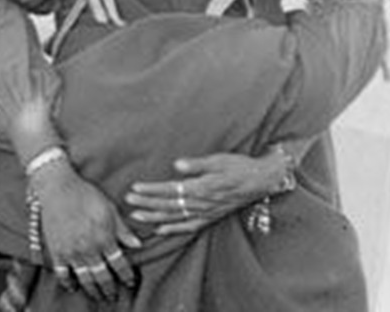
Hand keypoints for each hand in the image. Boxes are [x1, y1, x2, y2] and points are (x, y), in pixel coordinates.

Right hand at [30, 160, 140, 301]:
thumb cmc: (86, 194)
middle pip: (103, 278)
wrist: (58, 188)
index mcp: (105, 237)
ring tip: (99, 296)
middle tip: (113, 295)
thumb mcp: (109, 208)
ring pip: (85, 280)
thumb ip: (123, 229)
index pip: (120, 265)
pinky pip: (63, 274)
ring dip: (94, 291)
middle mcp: (89, 248)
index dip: (127, 277)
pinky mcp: (57, 251)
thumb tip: (138, 244)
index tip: (130, 282)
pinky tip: (74, 286)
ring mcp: (72, 252)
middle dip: (110, 289)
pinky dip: (69, 283)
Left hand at [126, 152, 284, 235]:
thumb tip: (178, 165)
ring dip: (155, 217)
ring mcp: (206, 213)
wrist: (261, 181)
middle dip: (147, 203)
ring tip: (136, 215)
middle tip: (128, 200)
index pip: (170, 190)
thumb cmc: (239, 166)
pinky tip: (160, 230)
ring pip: (175, 218)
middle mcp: (202, 203)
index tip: (134, 188)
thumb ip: (198, 164)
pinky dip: (174, 229)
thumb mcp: (219, 160)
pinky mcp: (211, 217)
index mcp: (202, 187)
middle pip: (168, 205)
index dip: (151, 190)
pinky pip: (189, 227)